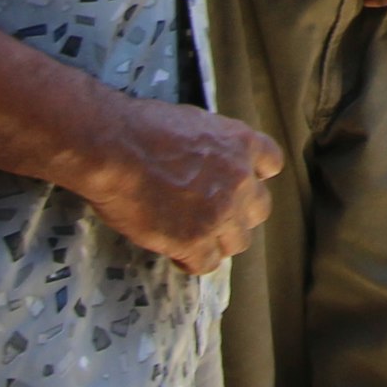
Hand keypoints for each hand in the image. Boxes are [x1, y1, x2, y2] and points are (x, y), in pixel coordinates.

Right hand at [78, 98, 283, 273]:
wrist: (115, 148)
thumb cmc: (142, 127)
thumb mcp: (193, 123)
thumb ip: (213, 148)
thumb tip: (208, 163)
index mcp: (241, 143)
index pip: (271, 164)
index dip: (253, 177)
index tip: (236, 183)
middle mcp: (241, 179)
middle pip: (258, 210)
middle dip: (237, 213)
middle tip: (209, 214)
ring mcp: (220, 213)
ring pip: (238, 242)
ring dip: (217, 240)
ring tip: (191, 237)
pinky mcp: (195, 241)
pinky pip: (206, 264)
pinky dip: (191, 260)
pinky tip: (174, 251)